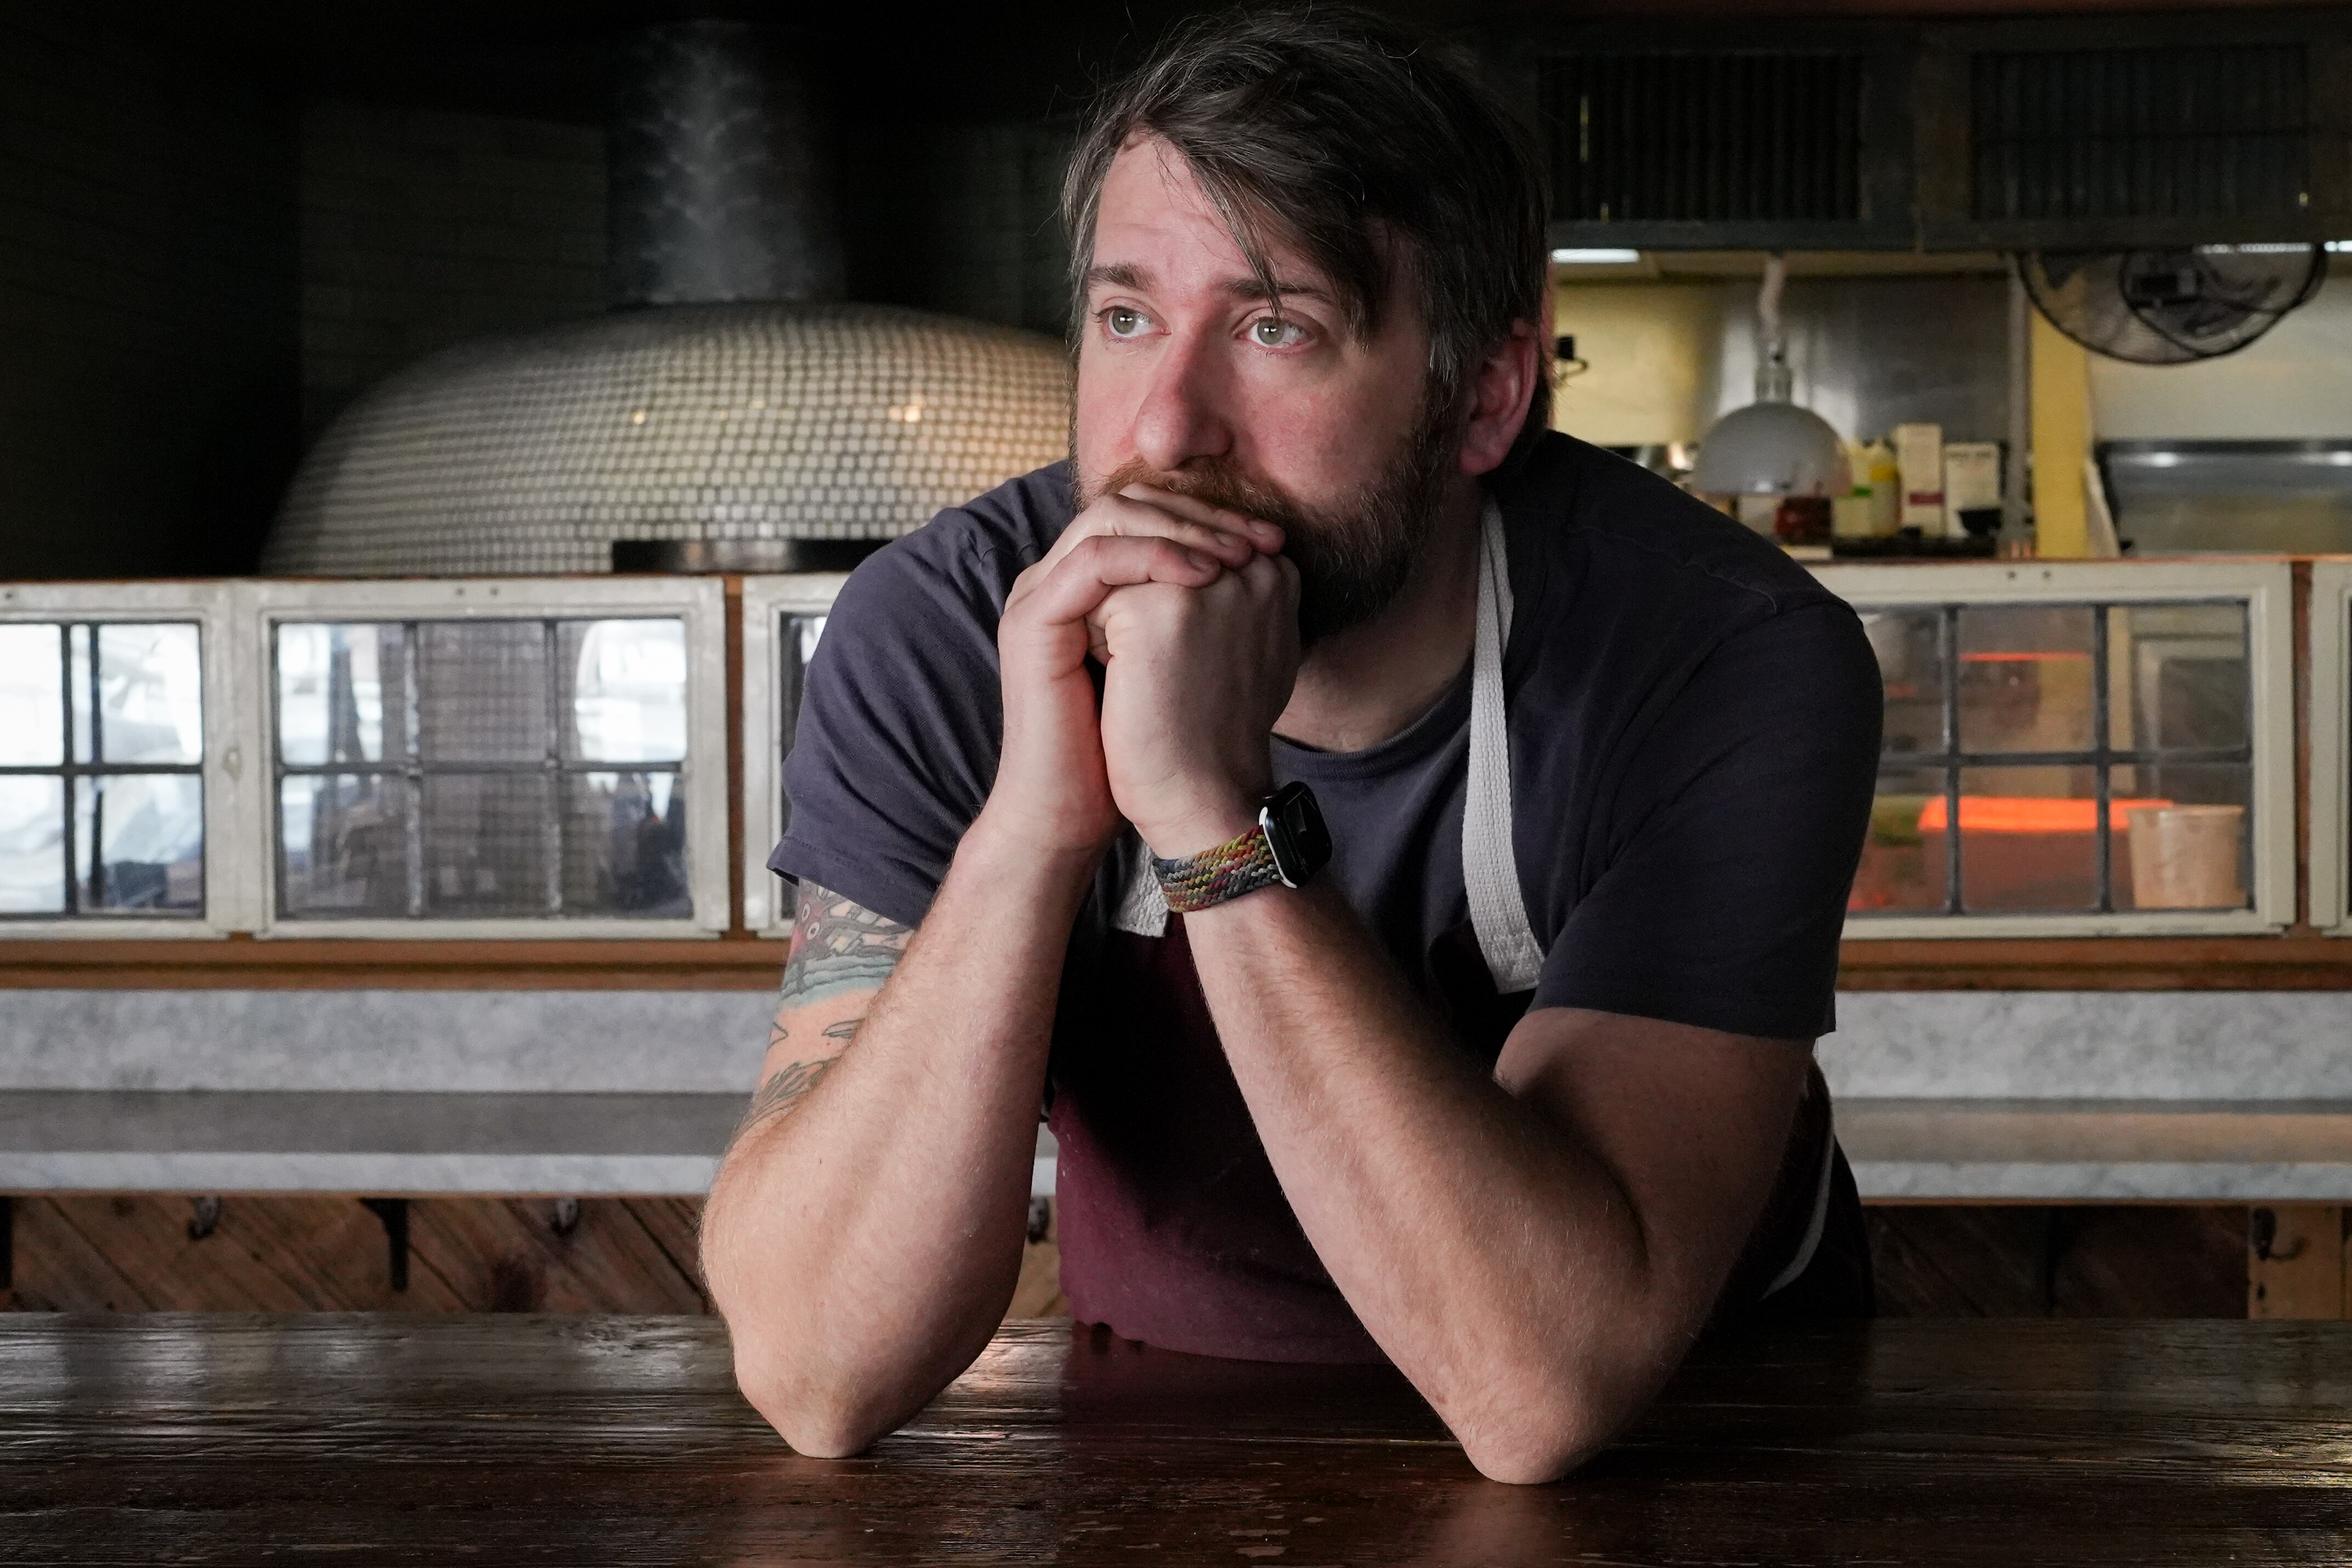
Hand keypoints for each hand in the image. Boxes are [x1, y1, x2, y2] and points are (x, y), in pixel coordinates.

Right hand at [986, 489, 1279, 858]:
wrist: (1074, 810)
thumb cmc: (1133, 750)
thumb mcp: (1183, 665)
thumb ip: (1205, 614)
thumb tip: (1269, 573)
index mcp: (1088, 586)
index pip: (1147, 512)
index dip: (1212, 516)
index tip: (1273, 540)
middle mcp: (1057, 580)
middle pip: (1129, 501)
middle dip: (1203, 513)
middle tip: (1261, 538)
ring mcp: (1037, 596)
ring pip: (1110, 517)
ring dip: (1183, 528)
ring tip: (1237, 556)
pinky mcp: (1032, 621)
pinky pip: (1094, 559)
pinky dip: (1154, 557)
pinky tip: (1203, 577)